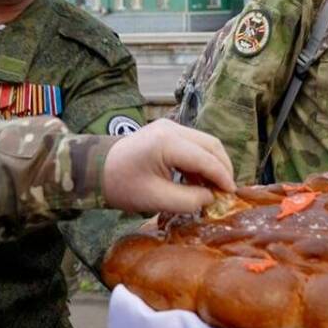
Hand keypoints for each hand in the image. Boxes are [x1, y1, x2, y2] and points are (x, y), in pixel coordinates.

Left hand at [102, 119, 234, 213]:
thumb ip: (189, 200)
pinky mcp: (167, 131)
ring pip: (205, 143)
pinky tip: (199, 180)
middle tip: (227, 191)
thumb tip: (211, 198)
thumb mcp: (156, 199)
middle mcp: (172, 128)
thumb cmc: (122, 186)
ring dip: (213, 164)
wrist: (95, 170)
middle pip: (211, 145)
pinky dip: (201, 161)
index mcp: (168, 143)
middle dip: (223, 168)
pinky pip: (193, 144)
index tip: (231, 195)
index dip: (222, 177)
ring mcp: (169, 127)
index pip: (206, 158)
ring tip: (214, 188)